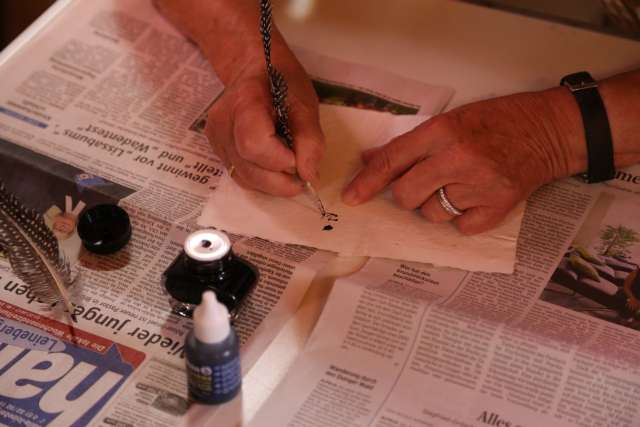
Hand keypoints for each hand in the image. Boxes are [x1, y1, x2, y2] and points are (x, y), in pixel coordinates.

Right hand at [154, 0, 323, 195]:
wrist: (253, 69)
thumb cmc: (283, 82)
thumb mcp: (305, 103)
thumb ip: (310, 139)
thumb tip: (308, 176)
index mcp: (244, 102)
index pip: (253, 143)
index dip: (279, 160)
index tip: (298, 159)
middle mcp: (223, 123)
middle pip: (248, 168)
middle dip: (279, 182)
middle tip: (301, 178)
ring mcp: (216, 139)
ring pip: (243, 178)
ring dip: (271, 185)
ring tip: (290, 173)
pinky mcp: (217, 151)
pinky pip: (240, 176)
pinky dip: (261, 181)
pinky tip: (275, 170)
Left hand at [342, 88, 584, 234]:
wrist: (548, 130)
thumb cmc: (496, 120)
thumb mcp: (450, 120)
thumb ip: (410, 144)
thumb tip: (371, 160)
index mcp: (441, 132)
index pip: (392, 162)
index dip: (366, 182)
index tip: (352, 197)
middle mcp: (457, 159)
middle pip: (406, 195)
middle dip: (408, 194)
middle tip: (426, 183)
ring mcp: (479, 186)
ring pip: (431, 214)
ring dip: (435, 205)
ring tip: (457, 187)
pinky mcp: (498, 207)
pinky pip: (461, 227)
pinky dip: (463, 217)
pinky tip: (475, 198)